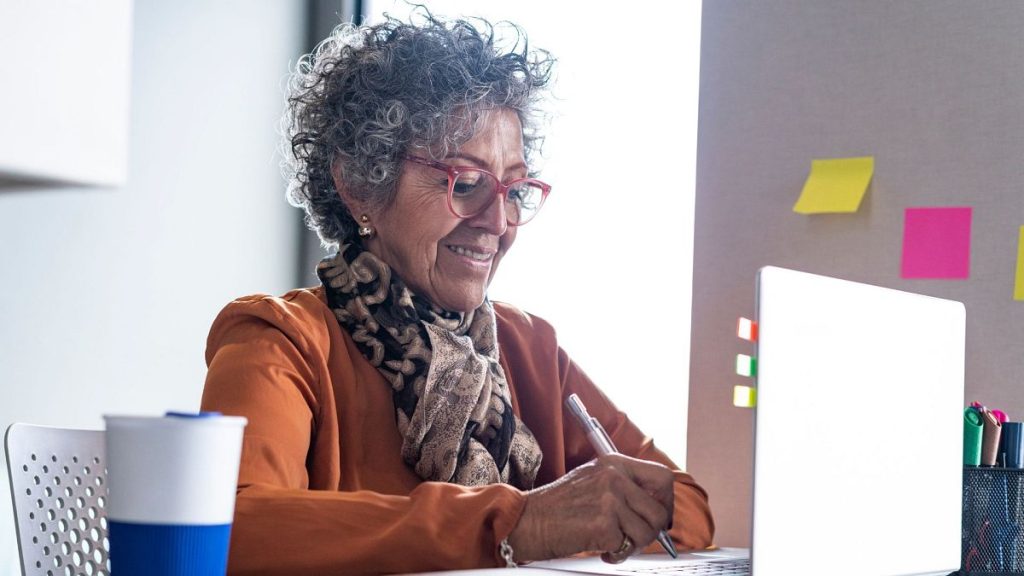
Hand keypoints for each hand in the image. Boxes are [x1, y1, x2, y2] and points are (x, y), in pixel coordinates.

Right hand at [507, 454, 673, 562]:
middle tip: (636, 538)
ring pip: (647, 532)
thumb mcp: (592, 480)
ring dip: (634, 545)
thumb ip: (623, 486)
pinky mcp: (604, 526)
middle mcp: (614, 478)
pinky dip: (616, 555)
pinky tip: (600, 549)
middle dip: (653, 531)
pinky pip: (627, 548)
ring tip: (613, 543)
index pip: (662, 478)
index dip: (666, 501)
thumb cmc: (555, 506)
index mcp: (613, 463)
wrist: (527, 520)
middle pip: (660, 510)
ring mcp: (610, 501)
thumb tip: (655, 505)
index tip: (660, 515)